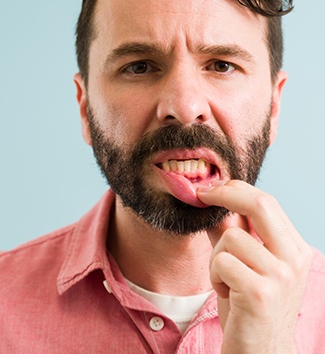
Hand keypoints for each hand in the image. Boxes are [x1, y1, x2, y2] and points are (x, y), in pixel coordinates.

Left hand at [197, 180, 311, 353]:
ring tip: (225, 280)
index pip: (267, 202)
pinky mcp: (260, 293)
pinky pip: (221, 262)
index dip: (235, 189)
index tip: (211, 188)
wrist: (260, 351)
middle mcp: (294, 258)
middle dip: (224, 194)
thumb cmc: (249, 304)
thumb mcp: (244, 263)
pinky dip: (215, 276)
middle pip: (259, 205)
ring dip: (215, 258)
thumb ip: (232, 232)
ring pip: (230, 238)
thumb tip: (213, 202)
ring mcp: (280, 276)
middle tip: (202, 195)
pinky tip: (226, 294)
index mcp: (294, 248)